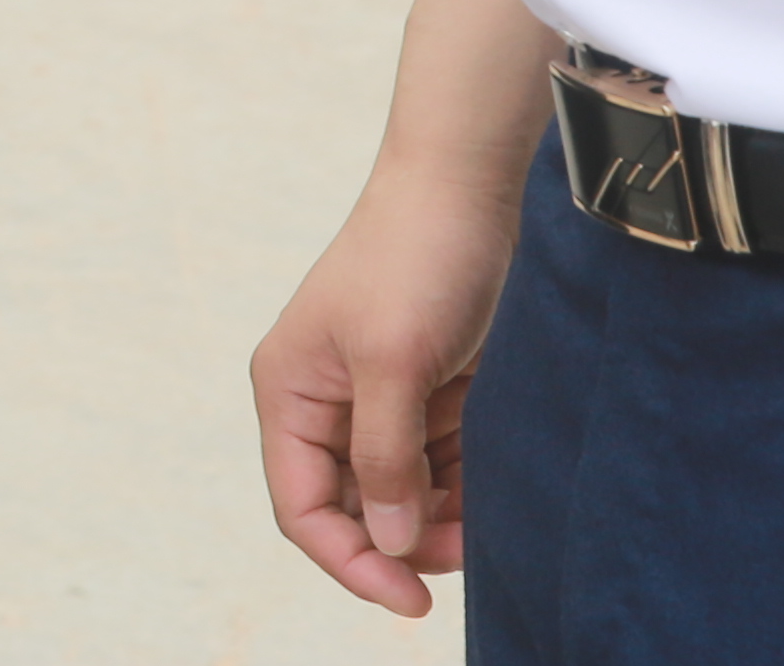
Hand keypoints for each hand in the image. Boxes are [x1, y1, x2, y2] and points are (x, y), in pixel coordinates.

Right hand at [250, 150, 520, 616]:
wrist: (471, 185)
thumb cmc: (416, 257)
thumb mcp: (394, 362)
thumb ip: (384, 459)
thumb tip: (388, 544)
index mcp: (291, 391)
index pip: (303, 506)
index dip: (350, 559)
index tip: (410, 598)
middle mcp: (326, 401)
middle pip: (352, 506)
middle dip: (403, 540)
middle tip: (464, 553)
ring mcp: (379, 396)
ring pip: (401, 492)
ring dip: (441, 517)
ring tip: (486, 518)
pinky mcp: (429, 388)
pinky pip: (439, 463)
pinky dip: (463, 484)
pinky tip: (493, 487)